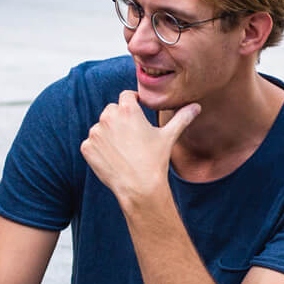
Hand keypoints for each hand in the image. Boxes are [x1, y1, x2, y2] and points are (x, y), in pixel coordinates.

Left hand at [80, 91, 200, 206]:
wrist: (139, 187)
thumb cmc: (155, 160)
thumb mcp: (169, 136)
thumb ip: (181, 118)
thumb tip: (196, 106)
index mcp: (127, 110)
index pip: (126, 96)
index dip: (133, 102)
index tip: (138, 110)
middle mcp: (108, 117)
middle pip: (112, 110)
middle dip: (120, 119)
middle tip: (132, 136)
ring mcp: (95, 133)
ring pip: (101, 127)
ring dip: (109, 134)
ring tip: (124, 150)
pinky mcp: (86, 147)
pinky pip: (91, 143)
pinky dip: (99, 149)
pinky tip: (113, 158)